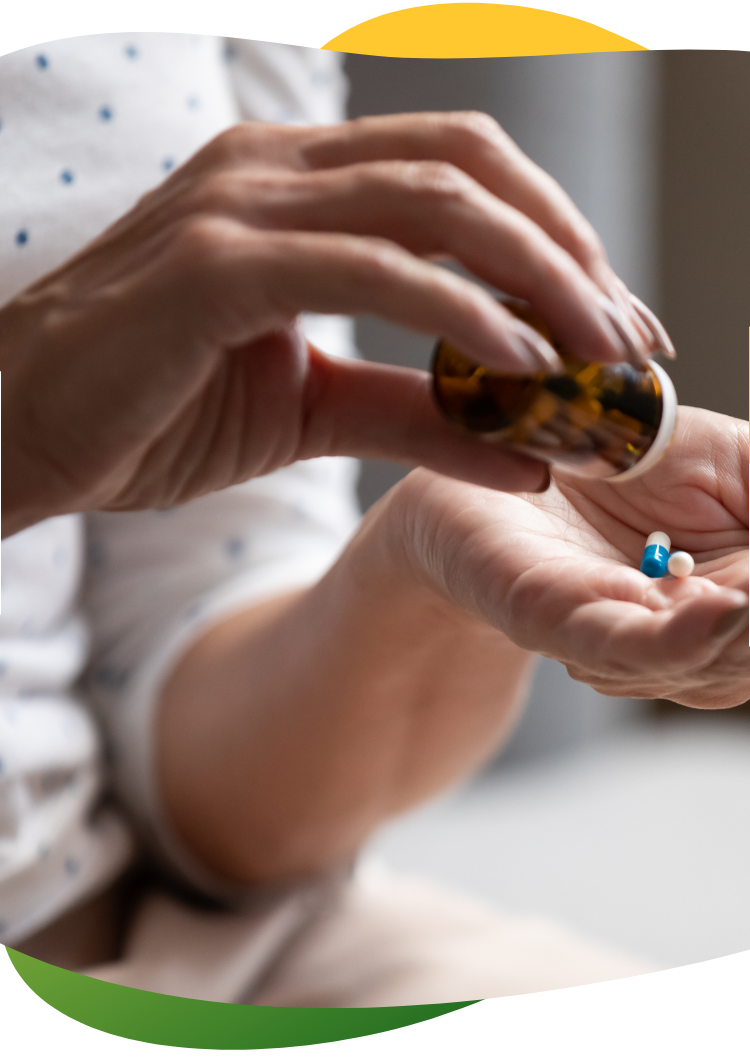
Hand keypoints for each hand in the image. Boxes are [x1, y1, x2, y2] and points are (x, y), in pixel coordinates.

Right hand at [1, 113, 668, 536]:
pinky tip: (522, 365)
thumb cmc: (153, 412)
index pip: (462, 174)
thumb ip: (415, 414)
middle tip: (630, 339)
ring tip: (598, 355)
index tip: (614, 322)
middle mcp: (275, 172)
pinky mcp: (214, 265)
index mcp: (297, 189)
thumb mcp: (309, 412)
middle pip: (470, 169)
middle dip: (570, 252)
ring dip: (537, 276)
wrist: (24, 431)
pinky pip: (369, 266)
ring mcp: (241, 205)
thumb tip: (529, 448)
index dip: (555, 238)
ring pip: (433, 201)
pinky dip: (458, 311)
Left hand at [395, 407, 748, 708]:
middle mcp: (689, 631)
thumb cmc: (604, 459)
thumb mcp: (724, 459)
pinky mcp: (561, 623)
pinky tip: (731, 605)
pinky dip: (688, 636)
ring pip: (719, 657)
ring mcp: (626, 637)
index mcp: (734, 595)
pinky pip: (633, 644)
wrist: (484, 461)